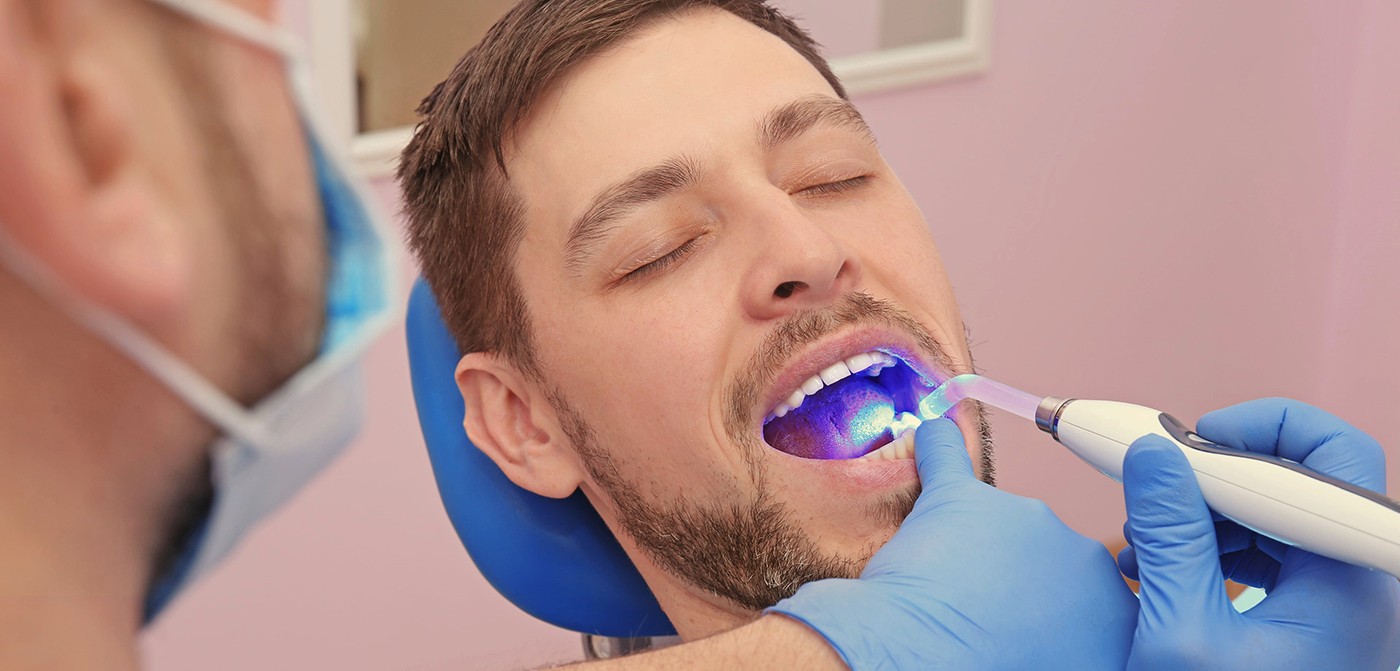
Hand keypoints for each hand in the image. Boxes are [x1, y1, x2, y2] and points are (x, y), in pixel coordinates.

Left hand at [769, 418, 1137, 669]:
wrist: (922, 666)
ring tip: (940, 592)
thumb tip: (1062, 641)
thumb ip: (1080, 647)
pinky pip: (946, 457)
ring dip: (972, 549)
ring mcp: (1025, 521)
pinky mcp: (960, 499)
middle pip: (1049, 558)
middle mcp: (1083, 560)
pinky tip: (928, 438)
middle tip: (979, 619)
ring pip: (999, 525)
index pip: (1091, 601)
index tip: (1026, 631)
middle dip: (1017, 580)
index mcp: (1115, 613)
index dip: (1052, 617)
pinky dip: (935, 449)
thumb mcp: (1068, 670)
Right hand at [1119, 398, 1399, 669]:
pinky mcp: (1326, 617)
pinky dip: (1221, 544)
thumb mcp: (1182, 637)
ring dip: (1209, 511)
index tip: (1176, 442)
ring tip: (1145, 543)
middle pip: (1304, 476)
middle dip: (1218, 472)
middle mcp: (1364, 578)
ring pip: (1284, 511)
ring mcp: (1348, 600)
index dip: (1247, 431)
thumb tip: (1152, 455)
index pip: (1328, 454)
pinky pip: (1278, 550)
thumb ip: (1170, 536)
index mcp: (1351, 578)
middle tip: (1155, 486)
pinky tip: (1169, 566)